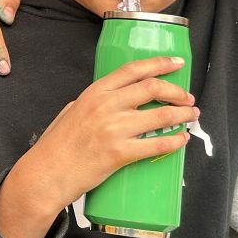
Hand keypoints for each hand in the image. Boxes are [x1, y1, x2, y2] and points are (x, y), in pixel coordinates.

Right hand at [0, 57, 196, 237]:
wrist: (47, 174)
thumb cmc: (56, 145)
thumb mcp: (72, 111)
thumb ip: (94, 102)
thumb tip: (117, 100)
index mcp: (95, 92)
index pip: (134, 69)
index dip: (160, 63)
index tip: (177, 63)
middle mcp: (106, 105)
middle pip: (152, 87)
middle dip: (177, 91)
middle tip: (187, 98)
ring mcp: (114, 129)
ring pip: (161, 115)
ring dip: (183, 115)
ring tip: (191, 116)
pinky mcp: (120, 153)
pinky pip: (157, 144)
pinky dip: (174, 141)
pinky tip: (181, 139)